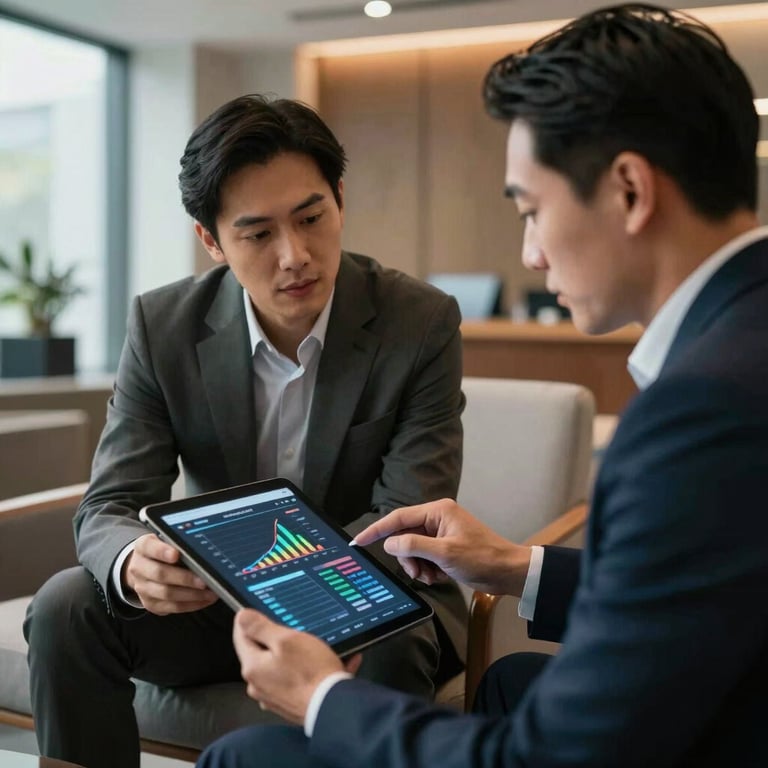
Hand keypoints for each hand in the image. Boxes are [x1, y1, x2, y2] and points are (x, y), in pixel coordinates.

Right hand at [123, 533, 217, 614]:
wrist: (143, 566)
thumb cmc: (161, 551)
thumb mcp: (165, 539)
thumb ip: (179, 542)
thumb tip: (201, 549)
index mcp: (142, 547)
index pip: (149, 547)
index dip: (162, 551)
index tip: (176, 554)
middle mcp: (139, 568)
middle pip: (160, 574)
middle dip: (184, 578)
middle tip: (204, 580)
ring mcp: (143, 588)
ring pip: (167, 594)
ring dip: (191, 594)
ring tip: (210, 592)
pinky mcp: (150, 604)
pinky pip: (172, 607)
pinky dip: (191, 604)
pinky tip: (204, 599)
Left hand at [233, 609, 361, 723]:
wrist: (333, 706)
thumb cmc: (312, 674)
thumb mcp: (286, 640)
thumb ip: (261, 627)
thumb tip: (242, 617)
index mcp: (253, 667)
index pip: (240, 637)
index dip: (248, 621)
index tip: (254, 612)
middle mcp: (258, 685)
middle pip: (260, 652)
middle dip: (274, 639)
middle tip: (291, 630)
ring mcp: (273, 696)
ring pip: (278, 666)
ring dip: (293, 654)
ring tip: (314, 647)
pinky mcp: (289, 703)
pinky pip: (293, 679)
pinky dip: (305, 670)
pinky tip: (323, 662)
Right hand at [352, 498, 531, 596]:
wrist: (508, 572)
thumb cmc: (482, 558)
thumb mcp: (445, 553)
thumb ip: (414, 545)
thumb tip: (389, 543)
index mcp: (438, 511)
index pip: (398, 517)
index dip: (377, 530)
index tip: (359, 541)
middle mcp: (437, 518)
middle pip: (405, 536)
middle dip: (407, 557)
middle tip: (417, 573)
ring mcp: (441, 533)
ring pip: (413, 549)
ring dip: (418, 566)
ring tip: (432, 577)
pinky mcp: (445, 547)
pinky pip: (424, 557)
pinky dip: (427, 569)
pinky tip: (440, 577)